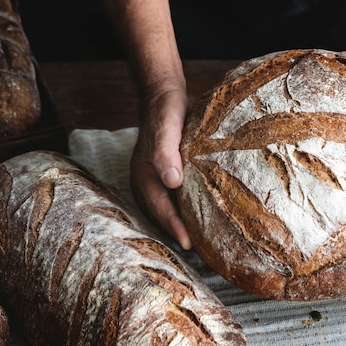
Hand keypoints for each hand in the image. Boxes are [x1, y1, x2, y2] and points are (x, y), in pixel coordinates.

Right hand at [130, 86, 191, 249]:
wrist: (165, 96)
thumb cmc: (165, 111)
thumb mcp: (166, 127)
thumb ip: (165, 153)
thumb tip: (172, 182)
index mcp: (143, 174)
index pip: (159, 207)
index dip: (174, 226)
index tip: (189, 243)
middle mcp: (148, 180)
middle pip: (161, 212)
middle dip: (178, 231)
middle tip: (200, 250)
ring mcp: (157, 178)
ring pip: (168, 207)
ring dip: (182, 222)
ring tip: (202, 239)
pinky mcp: (169, 173)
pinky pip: (176, 197)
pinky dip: (187, 208)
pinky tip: (203, 214)